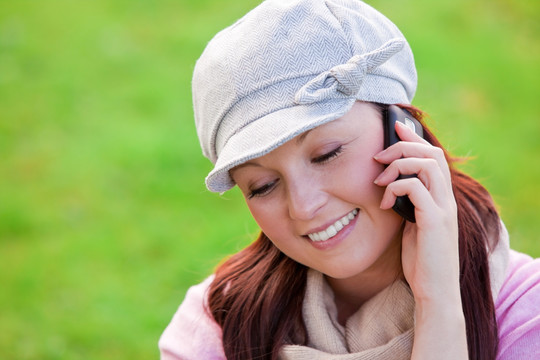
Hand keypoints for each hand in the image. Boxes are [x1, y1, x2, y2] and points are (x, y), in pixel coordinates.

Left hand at [373, 121, 466, 358]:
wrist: (433, 290)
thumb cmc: (420, 259)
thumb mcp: (410, 224)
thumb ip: (406, 203)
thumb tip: (389, 185)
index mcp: (440, 197)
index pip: (432, 155)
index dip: (414, 137)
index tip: (395, 125)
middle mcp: (446, 198)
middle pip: (431, 153)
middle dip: (403, 146)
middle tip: (379, 155)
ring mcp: (443, 208)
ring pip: (427, 165)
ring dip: (398, 164)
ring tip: (379, 179)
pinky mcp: (435, 221)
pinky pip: (416, 189)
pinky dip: (396, 188)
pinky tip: (383, 202)